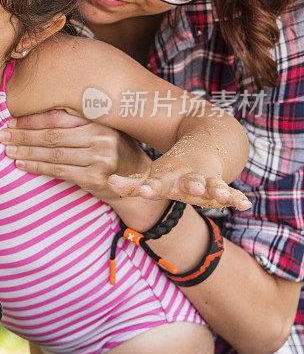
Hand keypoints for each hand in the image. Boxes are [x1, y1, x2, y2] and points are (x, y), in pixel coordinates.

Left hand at [0, 109, 149, 201]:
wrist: (137, 178)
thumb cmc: (112, 149)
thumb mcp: (100, 129)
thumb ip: (76, 121)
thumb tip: (32, 117)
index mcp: (99, 119)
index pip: (58, 117)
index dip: (32, 120)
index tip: (11, 121)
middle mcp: (101, 137)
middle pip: (52, 136)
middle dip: (23, 136)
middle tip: (2, 136)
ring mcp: (99, 158)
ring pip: (53, 154)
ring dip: (26, 152)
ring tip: (8, 150)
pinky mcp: (94, 178)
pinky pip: (59, 171)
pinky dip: (37, 167)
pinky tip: (23, 164)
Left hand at [108, 158, 251, 209]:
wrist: (203, 148)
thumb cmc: (171, 170)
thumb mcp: (152, 177)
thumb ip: (131, 184)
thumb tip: (108, 183)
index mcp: (168, 176)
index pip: (156, 183)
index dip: (149, 187)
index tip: (143, 192)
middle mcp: (187, 177)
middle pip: (188, 182)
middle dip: (190, 185)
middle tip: (192, 187)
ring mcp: (206, 180)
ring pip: (212, 185)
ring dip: (216, 189)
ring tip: (222, 194)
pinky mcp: (221, 185)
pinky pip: (232, 192)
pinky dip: (238, 198)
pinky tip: (245, 205)